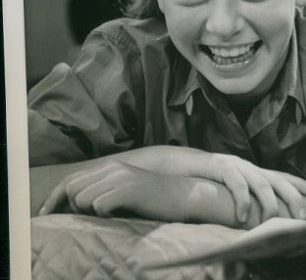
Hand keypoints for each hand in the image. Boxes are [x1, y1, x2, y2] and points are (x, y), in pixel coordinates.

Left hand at [39, 160, 190, 221]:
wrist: (183, 196)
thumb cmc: (153, 199)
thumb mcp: (125, 190)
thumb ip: (104, 189)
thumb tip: (75, 204)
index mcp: (111, 167)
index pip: (70, 180)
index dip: (53, 198)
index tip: (43, 214)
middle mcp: (114, 168)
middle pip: (71, 188)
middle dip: (72, 207)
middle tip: (88, 217)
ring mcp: (121, 177)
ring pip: (82, 198)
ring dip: (90, 211)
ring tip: (109, 214)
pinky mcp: (129, 189)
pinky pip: (99, 205)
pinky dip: (104, 214)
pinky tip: (120, 213)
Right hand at [204, 154, 305, 224]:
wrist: (177, 165)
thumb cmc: (205, 182)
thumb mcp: (230, 190)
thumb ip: (247, 199)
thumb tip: (262, 218)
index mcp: (254, 171)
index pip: (283, 177)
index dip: (302, 185)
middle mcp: (249, 166)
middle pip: (278, 180)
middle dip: (294, 197)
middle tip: (303, 216)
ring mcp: (236, 165)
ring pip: (260, 182)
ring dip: (269, 203)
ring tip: (272, 221)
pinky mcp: (220, 167)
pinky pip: (236, 184)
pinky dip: (242, 200)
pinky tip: (242, 217)